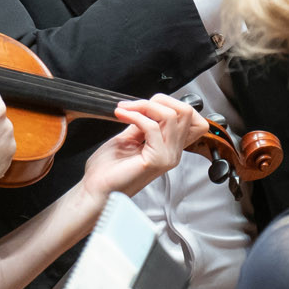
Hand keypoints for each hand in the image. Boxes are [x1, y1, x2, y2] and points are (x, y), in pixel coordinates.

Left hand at [79, 95, 211, 202]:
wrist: (96, 188)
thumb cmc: (108, 170)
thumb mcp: (129, 137)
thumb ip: (142, 123)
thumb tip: (146, 107)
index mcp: (170, 147)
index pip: (193, 118)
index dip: (172, 103)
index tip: (148, 104)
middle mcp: (173, 152)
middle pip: (186, 112)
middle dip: (159, 100)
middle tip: (135, 104)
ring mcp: (167, 157)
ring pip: (171, 116)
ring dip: (144, 106)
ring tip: (126, 109)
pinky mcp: (157, 160)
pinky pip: (152, 127)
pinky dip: (135, 115)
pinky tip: (122, 115)